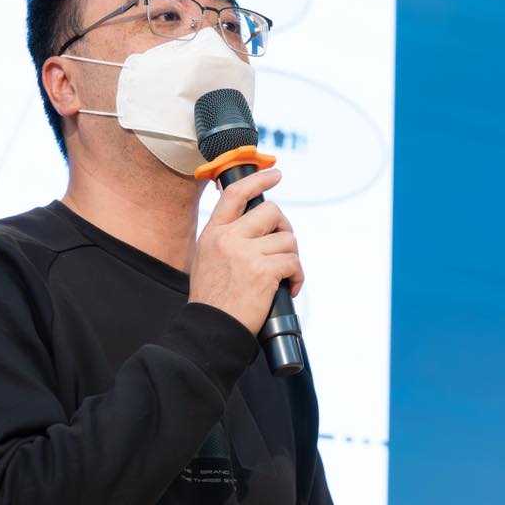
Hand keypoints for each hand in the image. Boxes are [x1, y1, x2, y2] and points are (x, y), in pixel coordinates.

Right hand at [188, 168, 303, 336]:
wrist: (210, 330)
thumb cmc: (212, 300)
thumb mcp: (206, 260)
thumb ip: (226, 239)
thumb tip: (257, 226)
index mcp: (213, 234)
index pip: (235, 194)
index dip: (258, 180)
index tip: (275, 174)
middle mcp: (228, 239)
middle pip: (272, 212)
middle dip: (285, 229)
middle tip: (284, 247)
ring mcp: (245, 254)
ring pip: (287, 240)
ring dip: (292, 258)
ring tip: (284, 276)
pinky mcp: (263, 272)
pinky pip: (294, 262)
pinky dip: (297, 276)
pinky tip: (290, 288)